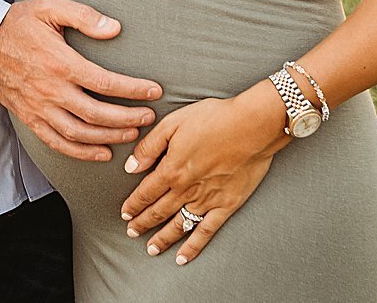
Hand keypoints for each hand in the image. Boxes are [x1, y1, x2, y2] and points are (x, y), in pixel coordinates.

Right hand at [0, 0, 161, 161]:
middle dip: (128, 119)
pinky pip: (57, 142)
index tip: (154, 91)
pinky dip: (82, 153)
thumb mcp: (50, 7)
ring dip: (110, 137)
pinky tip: (101, 152)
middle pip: (98, 114)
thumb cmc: (18, 21)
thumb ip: (84, 16)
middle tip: (148, 117)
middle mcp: (51, 90)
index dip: (134, 90)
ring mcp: (39, 107)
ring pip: (81, 133)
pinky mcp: (29, 117)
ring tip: (132, 134)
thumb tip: (115, 28)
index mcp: (61, 63)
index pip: (106, 82)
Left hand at [119, 88, 283, 262]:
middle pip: (158, 211)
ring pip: (178, 225)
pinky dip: (192, 247)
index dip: (133, 204)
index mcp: (171, 169)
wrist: (252, 127)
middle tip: (131, 232)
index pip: (145, 192)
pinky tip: (182, 258)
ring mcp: (207, 200)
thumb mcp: (173, 123)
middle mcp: (186, 189)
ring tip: (150, 248)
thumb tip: (131, 166)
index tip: (124, 213)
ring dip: (162, 238)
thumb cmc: (214, 119)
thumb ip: (150, 146)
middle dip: (142, 223)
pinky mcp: (227, 206)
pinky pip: (206, 232)